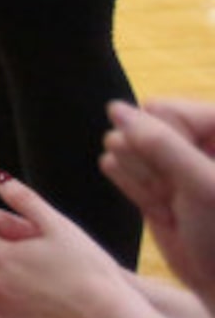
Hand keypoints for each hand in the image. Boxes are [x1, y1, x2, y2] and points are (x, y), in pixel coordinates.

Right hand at [106, 98, 214, 299]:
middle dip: (152, 164)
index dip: (165, 144)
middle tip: (179, 196)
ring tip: (174, 206)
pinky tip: (160, 210)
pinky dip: (133, 188)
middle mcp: (193, 140)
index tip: (184, 177)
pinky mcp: (149, 177)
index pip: (166, 110)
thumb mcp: (202, 187)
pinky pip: (116, 162)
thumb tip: (115, 108)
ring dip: (143, 179)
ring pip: (124, 143)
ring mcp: (170, 159)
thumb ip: (160, 144)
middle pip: (141, 126)